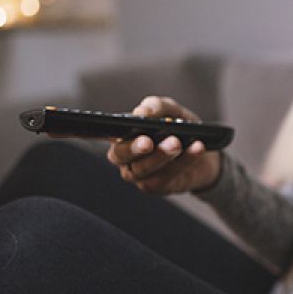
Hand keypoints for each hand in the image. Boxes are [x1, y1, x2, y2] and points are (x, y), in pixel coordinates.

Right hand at [107, 96, 221, 194]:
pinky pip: (167, 176)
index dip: (89, 131)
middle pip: (120, 155)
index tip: (99, 127)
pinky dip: (184, 161)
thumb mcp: (172, 111)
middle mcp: (125, 157)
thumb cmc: (180, 128)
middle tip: (148, 141)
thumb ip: (157, 107)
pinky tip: (196, 148)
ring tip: (177, 142)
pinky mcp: (157, 186)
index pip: (98, 133)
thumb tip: (143, 112)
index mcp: (121, 135)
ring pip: (144, 169)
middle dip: (134, 148)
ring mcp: (139, 175)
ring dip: (161, 155)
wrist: (203, 150)